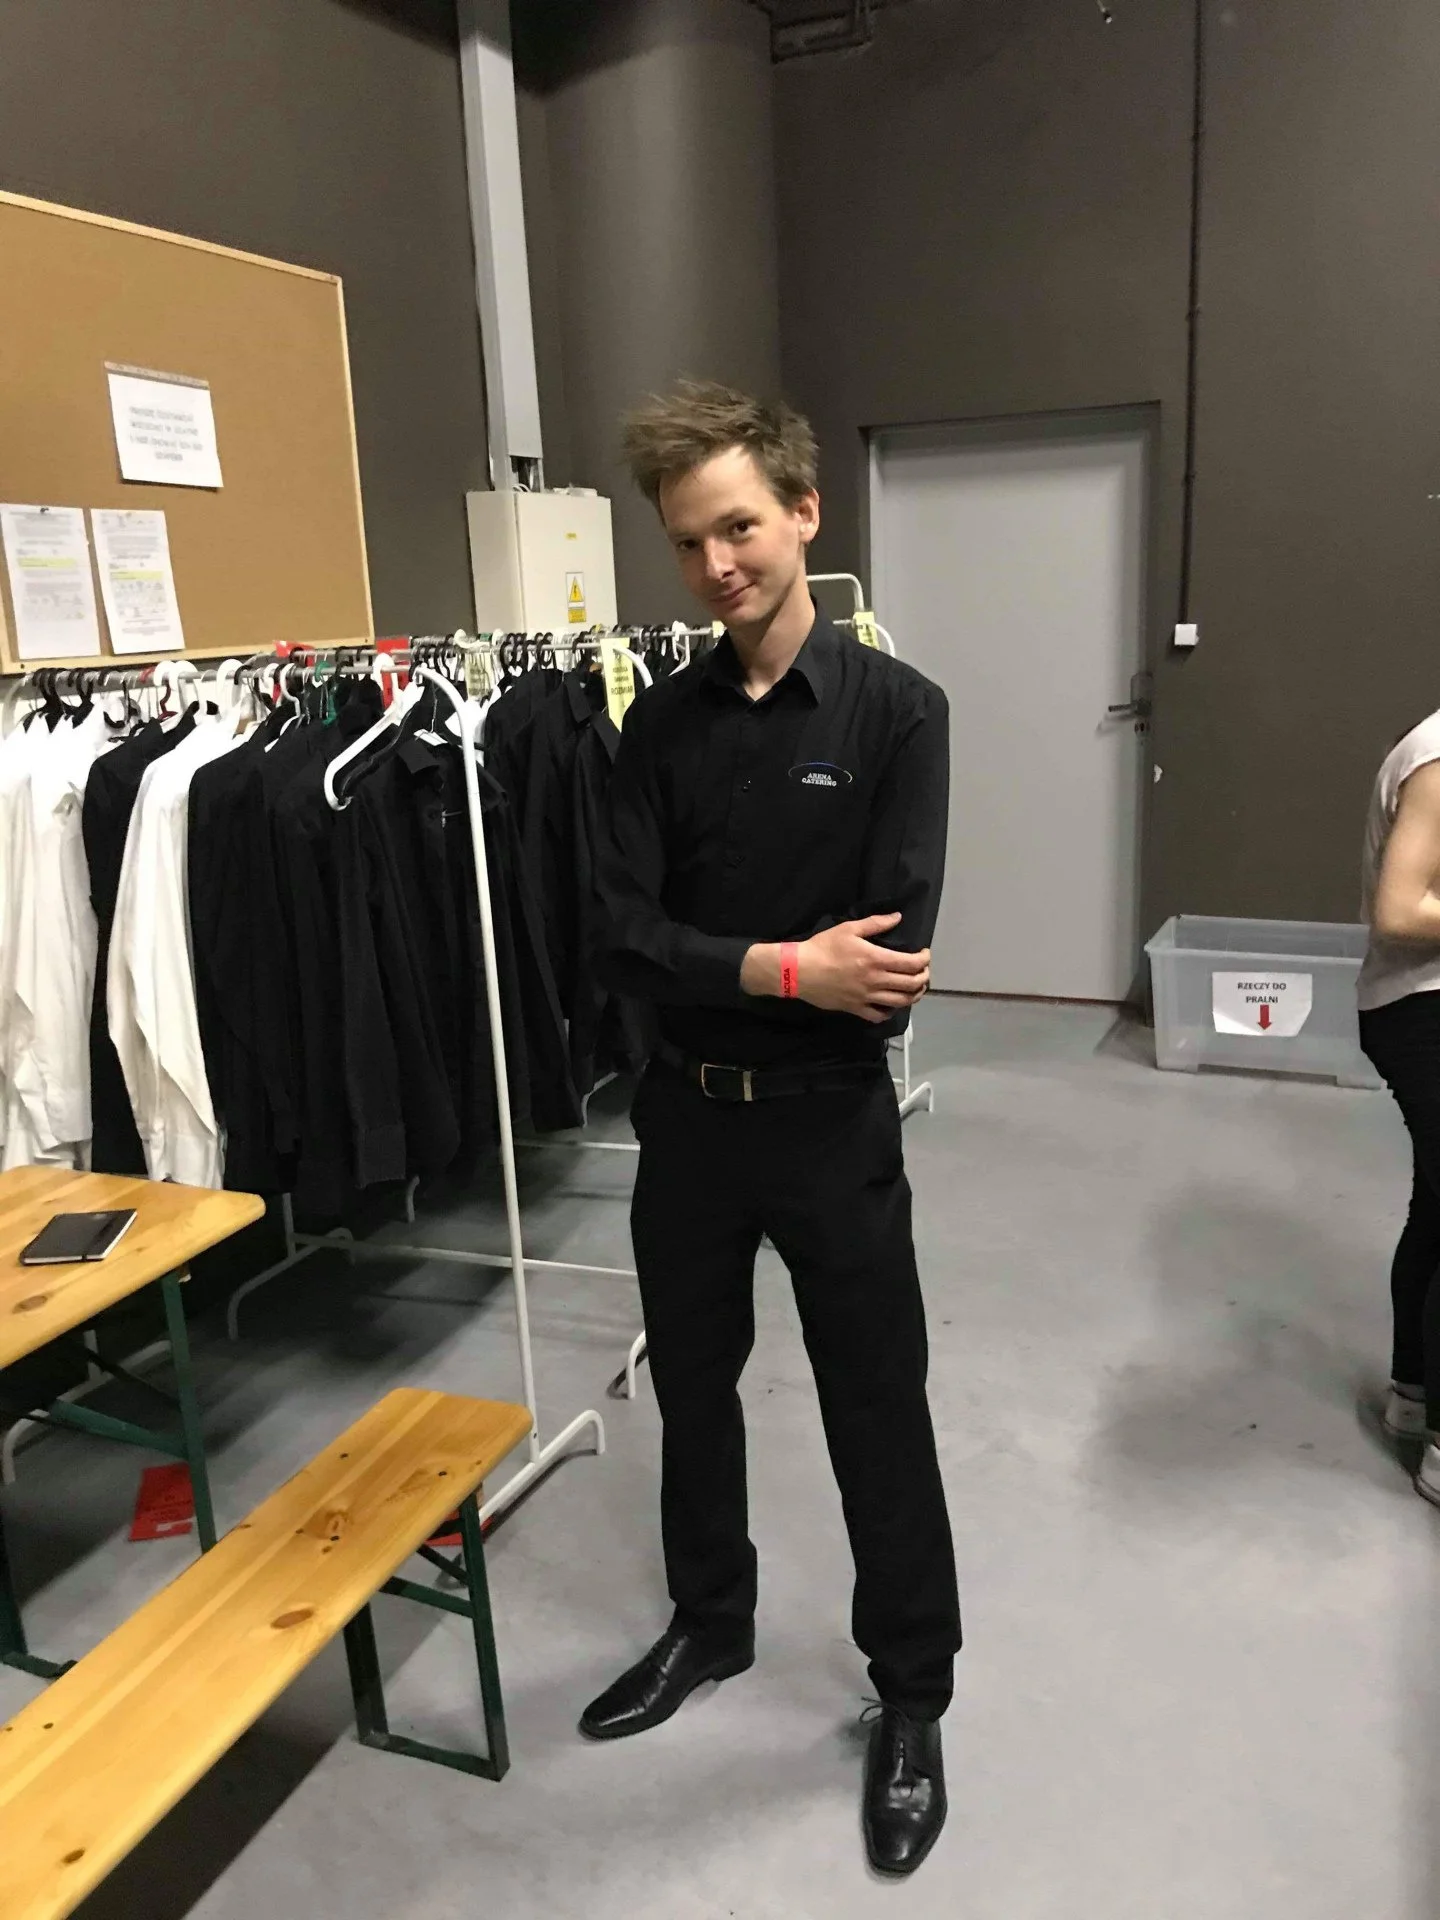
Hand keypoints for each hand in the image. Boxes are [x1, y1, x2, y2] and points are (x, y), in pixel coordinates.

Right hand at [797, 913, 929, 1023]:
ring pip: (900, 1002)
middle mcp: (875, 981)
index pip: (911, 963)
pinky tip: (892, 1004)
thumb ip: (875, 923)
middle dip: (924, 977)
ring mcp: (866, 998)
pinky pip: (879, 1016)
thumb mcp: (848, 929)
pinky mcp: (856, 1009)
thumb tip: (897, 917)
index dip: (924, 960)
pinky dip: (891, 1011)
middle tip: (923, 970)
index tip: (924, 954)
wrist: (799, 971)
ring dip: (914, 995)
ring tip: (916, 988)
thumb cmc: (823, 947)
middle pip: (911, 984)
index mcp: (875, 960)